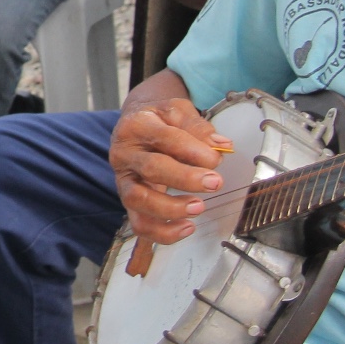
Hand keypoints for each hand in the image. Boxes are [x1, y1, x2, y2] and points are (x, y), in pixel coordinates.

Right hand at [109, 99, 232, 244]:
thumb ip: (198, 128)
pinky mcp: (128, 200)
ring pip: (138, 199)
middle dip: (186, 179)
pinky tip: (187, 228)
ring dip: (170, 208)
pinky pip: (139, 223)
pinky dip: (162, 232)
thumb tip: (221, 146)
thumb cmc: (158, 119)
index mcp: (137, 126)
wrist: (135, 123)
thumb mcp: (177, 111)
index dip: (192, 150)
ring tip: (199, 208)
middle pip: (151, 169)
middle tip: (214, 183)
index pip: (165, 138)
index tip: (216, 158)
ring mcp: (123, 179)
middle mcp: (124, 153)